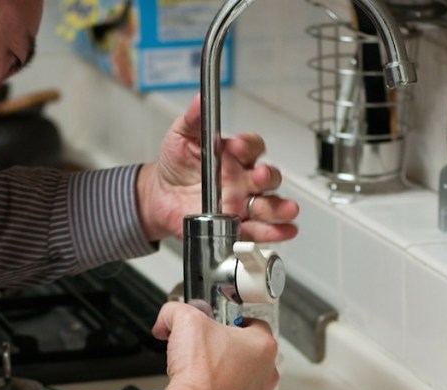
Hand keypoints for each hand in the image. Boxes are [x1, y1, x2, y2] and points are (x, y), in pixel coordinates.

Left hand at [136, 94, 298, 242]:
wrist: (160, 197)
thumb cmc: (176, 165)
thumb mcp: (181, 137)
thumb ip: (193, 119)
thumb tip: (200, 99)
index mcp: (234, 156)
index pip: (252, 147)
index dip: (247, 146)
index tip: (234, 146)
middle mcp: (244, 179)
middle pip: (268, 177)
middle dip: (267, 177)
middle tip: (258, 177)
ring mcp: (243, 203)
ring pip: (270, 205)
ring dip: (280, 208)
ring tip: (286, 209)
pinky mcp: (237, 225)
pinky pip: (260, 230)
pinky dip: (274, 232)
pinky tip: (283, 231)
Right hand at [152, 301, 278, 389]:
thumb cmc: (197, 375)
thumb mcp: (184, 322)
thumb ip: (177, 311)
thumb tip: (169, 316)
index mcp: (262, 346)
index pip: (255, 325)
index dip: (234, 325)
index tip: (221, 329)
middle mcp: (269, 375)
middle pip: (253, 358)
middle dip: (232, 356)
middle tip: (209, 357)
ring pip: (251, 387)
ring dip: (233, 384)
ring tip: (209, 384)